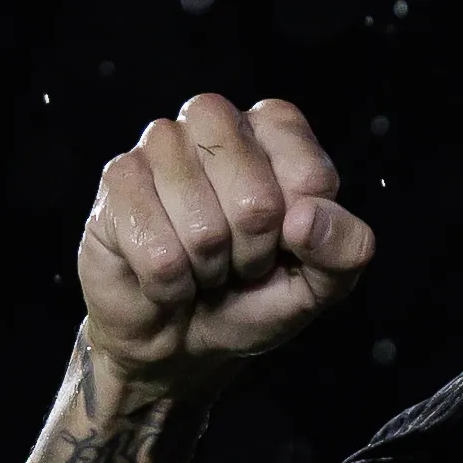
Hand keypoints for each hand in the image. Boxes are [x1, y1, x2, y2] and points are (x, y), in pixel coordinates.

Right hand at [79, 93, 375, 389]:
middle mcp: (216, 122)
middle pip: (256, 199)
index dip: (302, 231)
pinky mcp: (118, 180)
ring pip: (204, 227)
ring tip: (201, 265)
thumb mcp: (319, 285)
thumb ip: (344, 250)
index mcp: (275, 131)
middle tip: (239, 261)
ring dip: (208, 269)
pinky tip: (166, 276)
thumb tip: (309, 218)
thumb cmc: (252, 297)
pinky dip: (170, 284)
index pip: (309, 175)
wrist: (181, 340)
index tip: (285, 244)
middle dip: (252, 253)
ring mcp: (161, 146)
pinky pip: (158, 250)